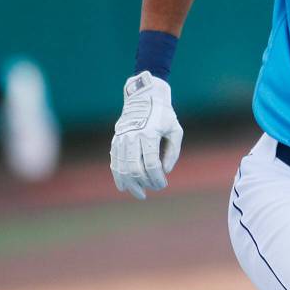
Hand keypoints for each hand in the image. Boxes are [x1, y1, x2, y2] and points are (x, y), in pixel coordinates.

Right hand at [110, 71, 183, 199]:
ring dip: (131, 184)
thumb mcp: (175, 129)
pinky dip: (118, 176)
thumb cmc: (163, 113)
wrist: (143, 96)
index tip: (163, 184)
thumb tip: (165, 171)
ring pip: (122, 168)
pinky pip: (114, 162)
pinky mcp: (116, 140)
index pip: (151, 165)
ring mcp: (121, 139)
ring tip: (140, 194)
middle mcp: (132, 137)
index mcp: (148, 134)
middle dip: (146, 183)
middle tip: (155, 188)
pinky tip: (124, 187)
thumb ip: (173, 151)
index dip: (157, 179)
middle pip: (135, 169)